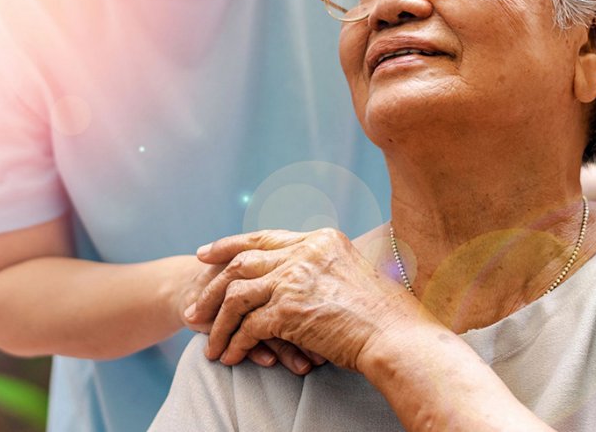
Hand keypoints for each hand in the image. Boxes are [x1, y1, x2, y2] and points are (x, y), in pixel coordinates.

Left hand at [186, 228, 418, 371]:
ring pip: (237, 295)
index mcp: (321, 239)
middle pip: (242, 262)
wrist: (401, 339)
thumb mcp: (356, 275)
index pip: (264, 238)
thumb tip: (306, 278)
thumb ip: (326, 269)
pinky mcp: (289, 309)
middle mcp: (305, 253)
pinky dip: (235, 343)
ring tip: (206, 339)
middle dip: (212, 283)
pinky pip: (248, 327)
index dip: (230, 245)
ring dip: (217, 320)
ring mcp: (295, 279)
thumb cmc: (390, 317)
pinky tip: (229, 357)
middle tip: (194, 303)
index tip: (206, 254)